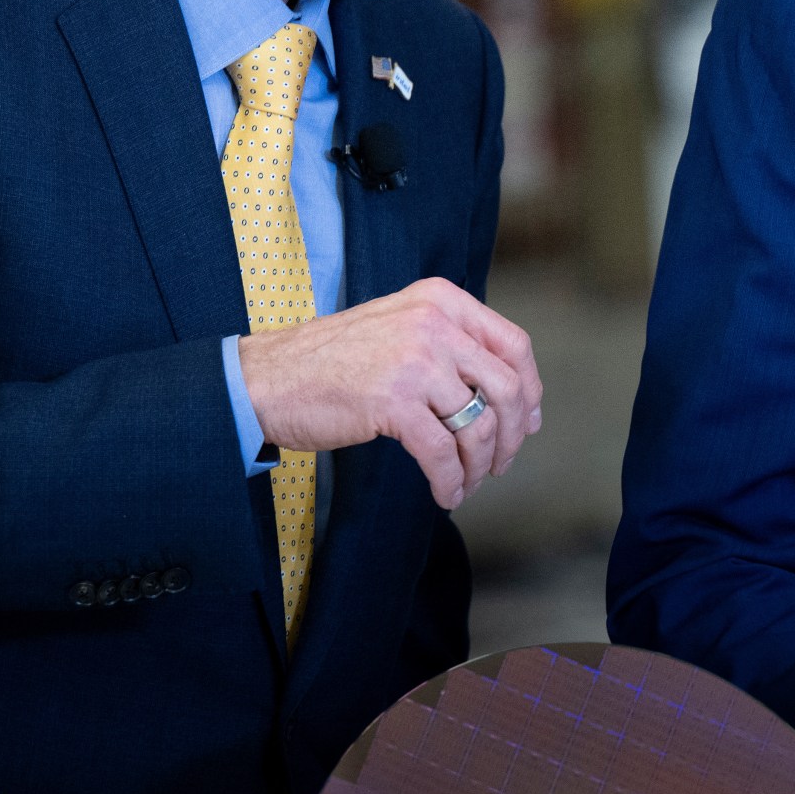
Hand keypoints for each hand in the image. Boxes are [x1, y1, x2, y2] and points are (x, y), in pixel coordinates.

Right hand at [237, 277, 542, 509]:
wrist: (265, 378)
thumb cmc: (331, 360)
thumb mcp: (400, 327)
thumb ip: (451, 344)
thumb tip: (510, 394)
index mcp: (441, 300)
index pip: (513, 344)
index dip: (530, 389)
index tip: (527, 421)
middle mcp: (434, 323)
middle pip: (507, 388)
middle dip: (511, 435)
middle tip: (501, 461)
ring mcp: (415, 361)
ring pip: (478, 425)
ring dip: (480, 463)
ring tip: (470, 481)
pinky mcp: (394, 401)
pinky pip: (441, 452)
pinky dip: (450, 480)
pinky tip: (446, 493)